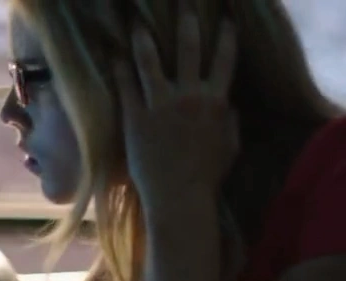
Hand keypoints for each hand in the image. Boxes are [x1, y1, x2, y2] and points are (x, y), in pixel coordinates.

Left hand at [115, 12, 238, 213]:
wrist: (179, 196)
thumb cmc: (207, 175)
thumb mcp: (230, 145)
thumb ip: (230, 120)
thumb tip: (229, 104)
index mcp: (217, 102)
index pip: (225, 59)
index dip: (226, 36)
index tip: (225, 17)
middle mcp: (189, 97)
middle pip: (189, 49)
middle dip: (187, 22)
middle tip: (183, 5)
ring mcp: (161, 106)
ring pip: (151, 62)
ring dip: (144, 38)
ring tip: (137, 23)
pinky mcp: (136, 118)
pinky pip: (126, 86)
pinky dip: (120, 69)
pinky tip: (114, 55)